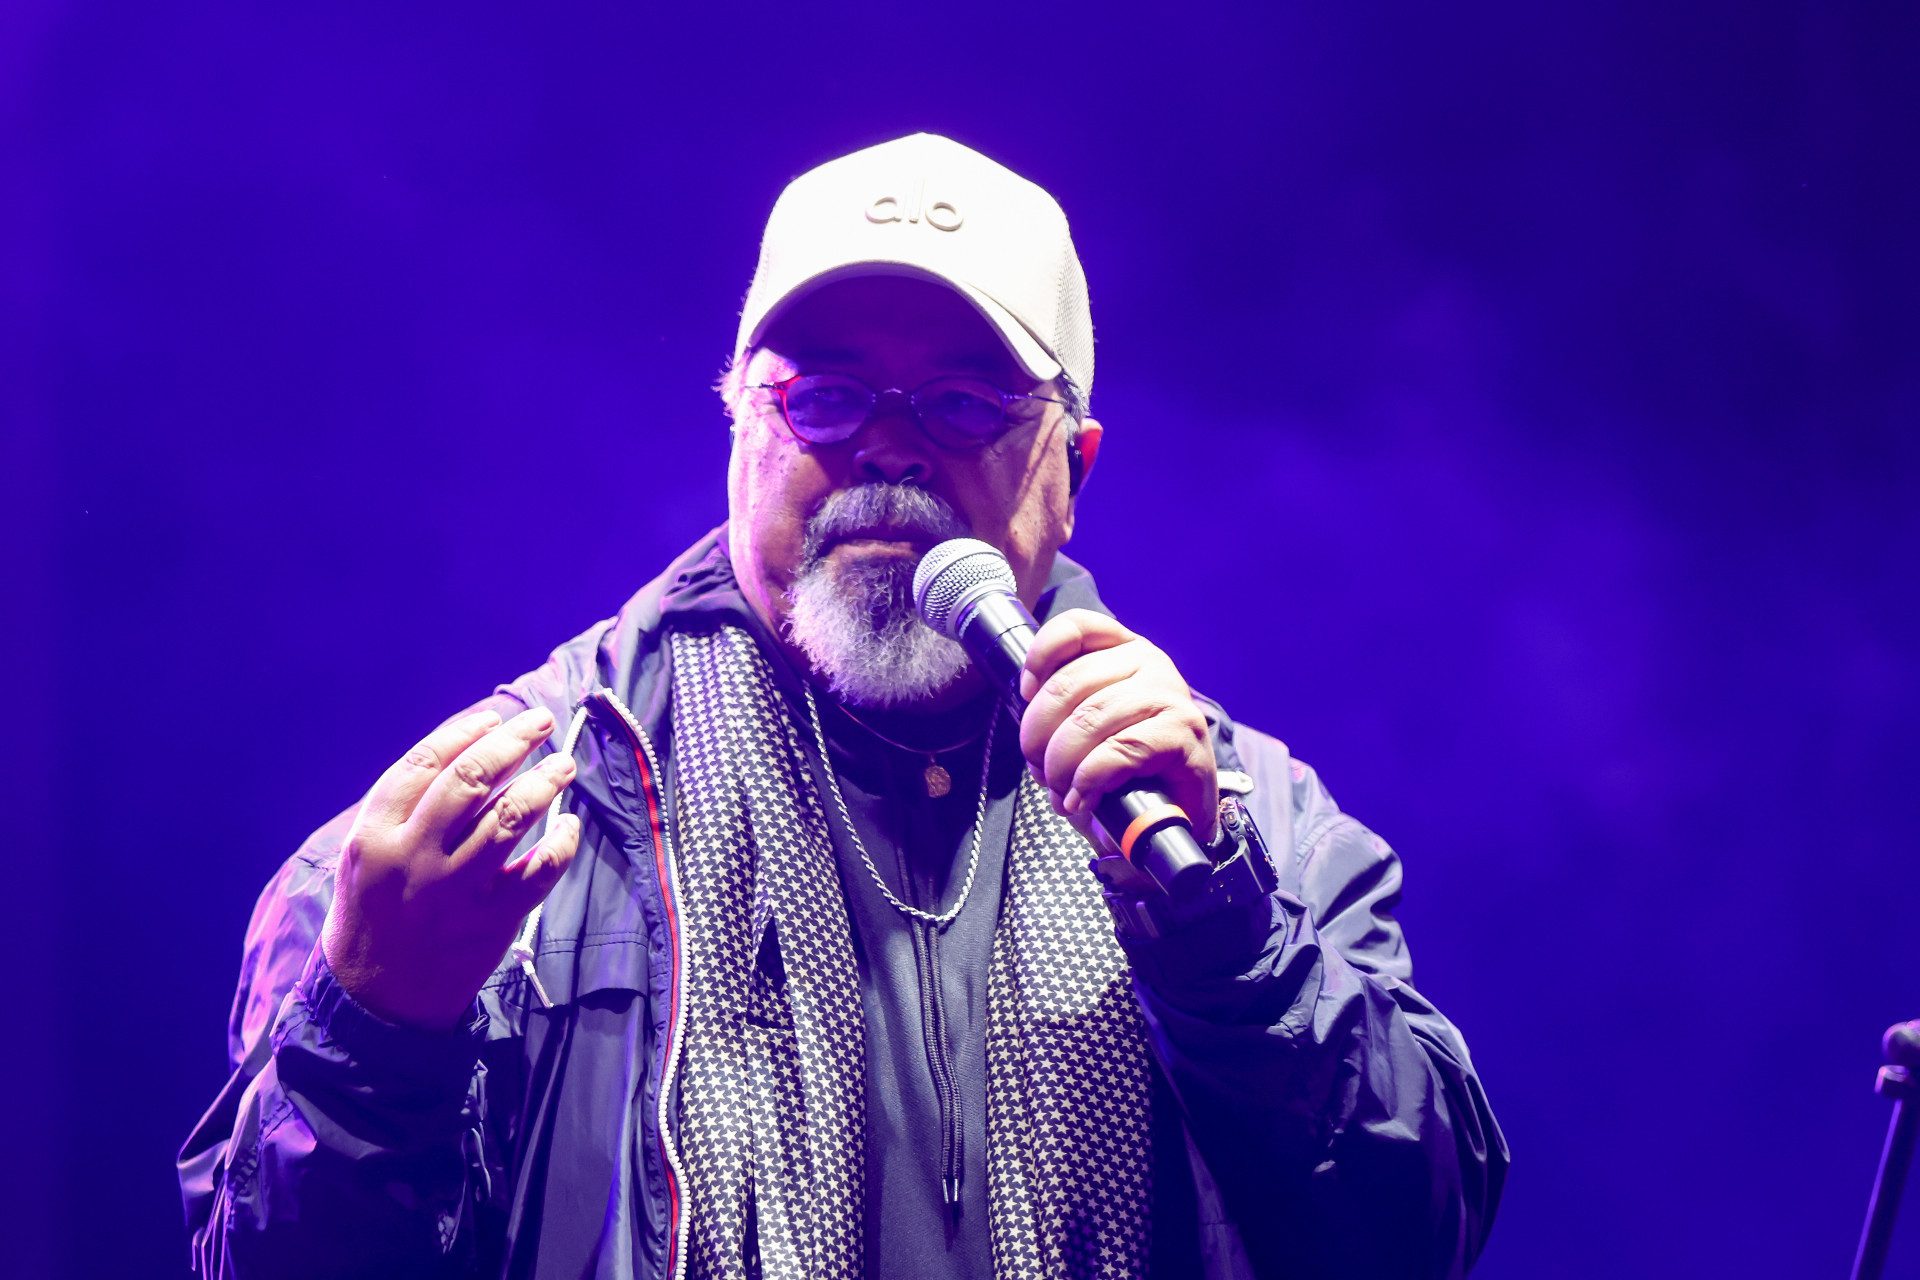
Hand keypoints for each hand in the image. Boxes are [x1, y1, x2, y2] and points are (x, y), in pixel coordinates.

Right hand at [320, 706, 581, 1029]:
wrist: (376, 1001)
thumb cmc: (373, 913)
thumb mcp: (364, 854)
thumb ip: (404, 807)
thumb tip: (468, 750)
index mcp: (375, 834)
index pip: (427, 762)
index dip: (467, 730)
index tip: (496, 716)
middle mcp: (414, 857)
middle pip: (473, 779)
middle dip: (513, 742)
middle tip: (540, 722)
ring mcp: (455, 890)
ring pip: (512, 817)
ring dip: (545, 782)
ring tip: (564, 765)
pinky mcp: (491, 921)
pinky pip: (539, 871)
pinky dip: (561, 843)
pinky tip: (569, 826)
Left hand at [1017, 609, 1217, 851]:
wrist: (1181, 811)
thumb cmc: (1127, 769)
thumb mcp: (1088, 728)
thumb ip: (1061, 710)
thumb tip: (1028, 723)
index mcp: (1123, 650)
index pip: (1076, 627)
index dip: (1040, 657)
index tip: (1026, 695)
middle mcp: (1150, 662)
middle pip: (1068, 684)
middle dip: (1039, 737)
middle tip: (1041, 772)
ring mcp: (1170, 694)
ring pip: (1088, 720)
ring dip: (1061, 766)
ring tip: (1061, 793)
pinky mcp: (1184, 731)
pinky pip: (1118, 750)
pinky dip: (1089, 780)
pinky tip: (1083, 799)